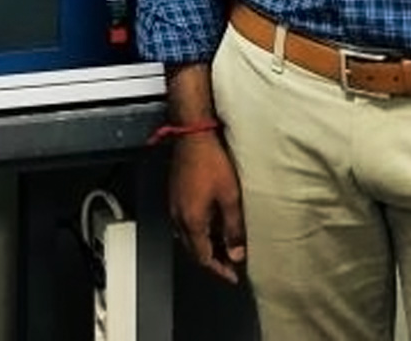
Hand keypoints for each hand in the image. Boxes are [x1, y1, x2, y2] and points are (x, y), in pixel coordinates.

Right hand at [168, 131, 245, 282]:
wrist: (192, 134)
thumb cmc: (210, 160)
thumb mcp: (230, 198)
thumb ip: (233, 229)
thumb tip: (236, 253)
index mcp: (191, 220)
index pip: (203, 257)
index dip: (219, 269)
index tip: (232, 275)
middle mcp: (178, 215)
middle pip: (192, 249)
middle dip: (211, 259)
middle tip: (230, 264)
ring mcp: (174, 203)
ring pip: (187, 236)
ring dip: (204, 244)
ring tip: (223, 245)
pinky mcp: (175, 193)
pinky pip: (184, 221)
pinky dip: (198, 230)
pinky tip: (211, 223)